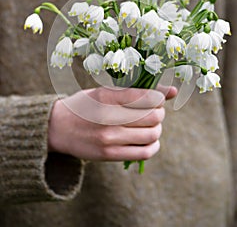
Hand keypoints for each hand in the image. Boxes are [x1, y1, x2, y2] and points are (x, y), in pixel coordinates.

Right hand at [48, 85, 176, 161]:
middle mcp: (108, 117)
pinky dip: (153, 145)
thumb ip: (136, 90)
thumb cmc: (85, 104)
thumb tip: (172, 91)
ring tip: (150, 125)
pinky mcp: (109, 154)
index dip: (159, 97)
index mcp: (106, 96)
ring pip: (152, 134)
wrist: (57, 128)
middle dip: (160, 113)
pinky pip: (144, 153)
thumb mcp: (105, 91)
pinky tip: (148, 140)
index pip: (147, 97)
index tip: (157, 98)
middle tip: (154, 111)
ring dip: (157, 129)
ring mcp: (108, 138)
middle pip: (154, 116)